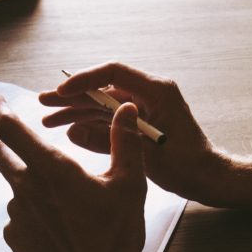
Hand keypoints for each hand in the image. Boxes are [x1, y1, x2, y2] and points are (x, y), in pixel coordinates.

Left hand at [0, 89, 147, 251]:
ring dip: (28, 181)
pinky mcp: (15, 238)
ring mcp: (17, 215)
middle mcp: (27, 189)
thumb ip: (125, 141)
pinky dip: (33, 210)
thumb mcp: (129, 184)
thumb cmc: (117, 237)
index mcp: (53, 169)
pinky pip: (20, 215)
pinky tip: (58, 226)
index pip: (11, 128)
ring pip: (16, 186)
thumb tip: (125, 107)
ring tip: (64, 202)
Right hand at [40, 62, 232, 205]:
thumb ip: (109, 140)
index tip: (61, 92)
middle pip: (103, 88)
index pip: (114, 73)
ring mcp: (143, 107)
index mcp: (157, 91)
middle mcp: (149, 93)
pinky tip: (68, 130)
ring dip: (76, 111)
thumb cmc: (188, 165)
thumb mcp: (147, 154)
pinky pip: (109, 118)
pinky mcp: (139, 122)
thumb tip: (73, 130)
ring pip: (102, 104)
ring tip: (48, 119)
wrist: (208, 178)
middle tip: (43, 102)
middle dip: (72, 96)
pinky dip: (89, 123)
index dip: (84, 80)